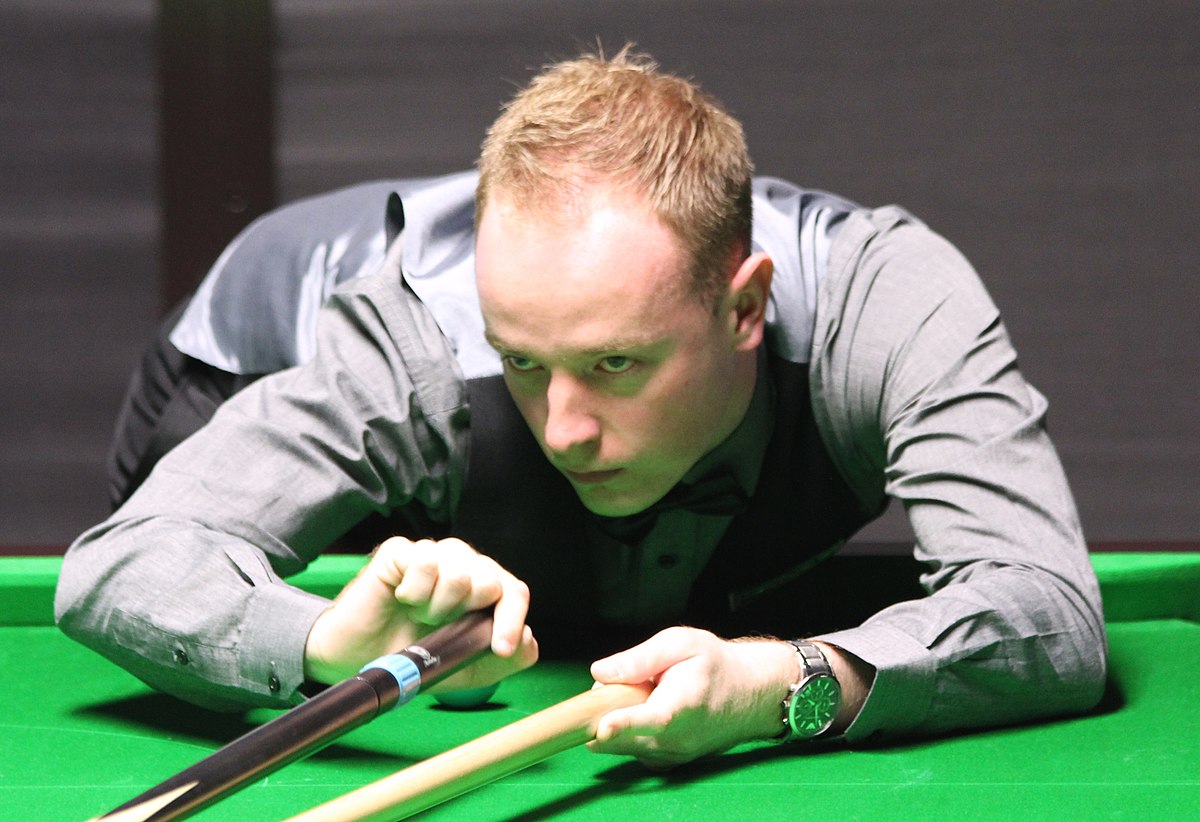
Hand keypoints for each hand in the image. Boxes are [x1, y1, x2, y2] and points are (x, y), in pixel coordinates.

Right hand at [303, 537, 536, 688]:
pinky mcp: (400, 551)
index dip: (512, 619)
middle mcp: (462, 565)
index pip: (513, 592)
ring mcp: (432, 555)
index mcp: (482, 590)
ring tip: (419, 614)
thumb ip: (503, 660)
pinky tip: (402, 598)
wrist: (360, 661)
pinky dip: (414, 591)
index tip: (500, 648)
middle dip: (464, 614)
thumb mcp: (466, 670)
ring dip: (436, 605)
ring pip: (458, 570)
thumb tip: (529, 640)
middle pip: (489, 579)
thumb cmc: (413, 659)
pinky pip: (423, 561)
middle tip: (438, 625)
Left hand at [586, 627, 796, 768]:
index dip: (625, 723)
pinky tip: (642, 713)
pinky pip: (633, 751)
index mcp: (684, 705)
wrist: (749, 693)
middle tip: (614, 686)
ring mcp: (674, 755)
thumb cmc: (715, 665)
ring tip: (639, 696)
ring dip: (615, 725)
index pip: (652, 719)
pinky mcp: (669, 762)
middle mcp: (679, 739)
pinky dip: (627, 735)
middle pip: (623, 738)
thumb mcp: (681, 643)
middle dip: (603, 714)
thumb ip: (640, 658)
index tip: (602, 727)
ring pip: (622, 746)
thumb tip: (601, 673)